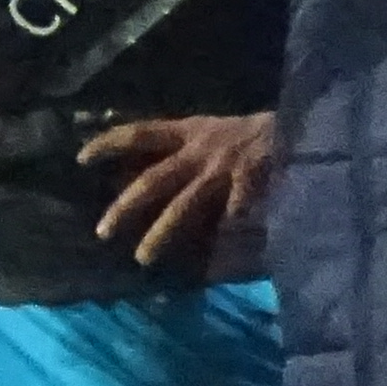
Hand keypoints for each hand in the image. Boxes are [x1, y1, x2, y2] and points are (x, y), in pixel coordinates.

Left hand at [80, 111, 271, 267]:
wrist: (306, 122)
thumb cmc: (260, 132)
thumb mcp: (217, 132)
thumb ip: (188, 151)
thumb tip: (145, 177)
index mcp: (192, 131)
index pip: (140, 133)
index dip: (109, 143)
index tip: (80, 158)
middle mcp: (202, 149)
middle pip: (153, 179)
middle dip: (126, 207)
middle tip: (102, 232)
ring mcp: (225, 167)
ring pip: (184, 205)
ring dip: (162, 232)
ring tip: (142, 258)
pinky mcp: (251, 182)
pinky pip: (231, 212)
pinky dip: (222, 233)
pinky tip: (209, 262)